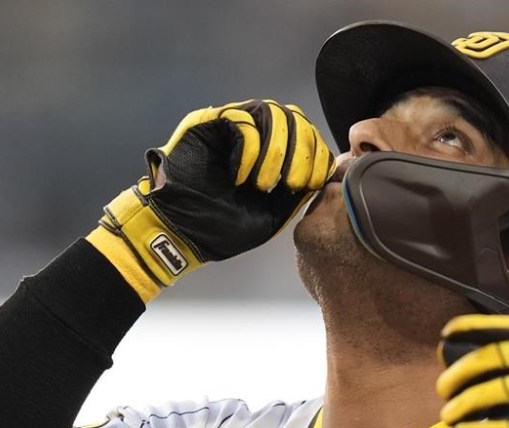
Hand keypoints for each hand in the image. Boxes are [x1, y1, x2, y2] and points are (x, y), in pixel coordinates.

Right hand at [93, 100, 333, 292]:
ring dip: (276, 151)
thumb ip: (298, 190)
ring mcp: (232, 125)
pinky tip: (241, 176)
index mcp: (274, 154)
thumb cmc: (224, 227)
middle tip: (291, 184)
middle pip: (295, 118)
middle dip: (301, 152)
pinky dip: (250, 149)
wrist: (183, 232)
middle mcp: (256, 134)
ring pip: (272, 113)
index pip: (308, 135)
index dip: (317, 155)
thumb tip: (326, 170)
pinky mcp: (210, 122)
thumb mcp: (274, 213)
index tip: (311, 184)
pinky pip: (243, 120)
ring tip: (263, 184)